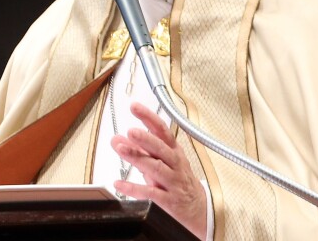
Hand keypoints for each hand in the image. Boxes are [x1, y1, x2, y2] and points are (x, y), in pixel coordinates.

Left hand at [111, 102, 206, 239]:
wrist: (199, 209)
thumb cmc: (178, 181)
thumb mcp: (160, 162)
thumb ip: (139, 150)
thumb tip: (118, 138)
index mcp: (173, 151)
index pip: (162, 130)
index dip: (149, 117)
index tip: (135, 107)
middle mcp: (175, 164)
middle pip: (161, 149)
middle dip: (146, 139)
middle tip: (131, 131)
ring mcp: (173, 182)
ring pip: (156, 168)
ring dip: (138, 158)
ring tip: (121, 149)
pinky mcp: (169, 201)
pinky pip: (151, 193)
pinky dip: (134, 188)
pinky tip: (120, 184)